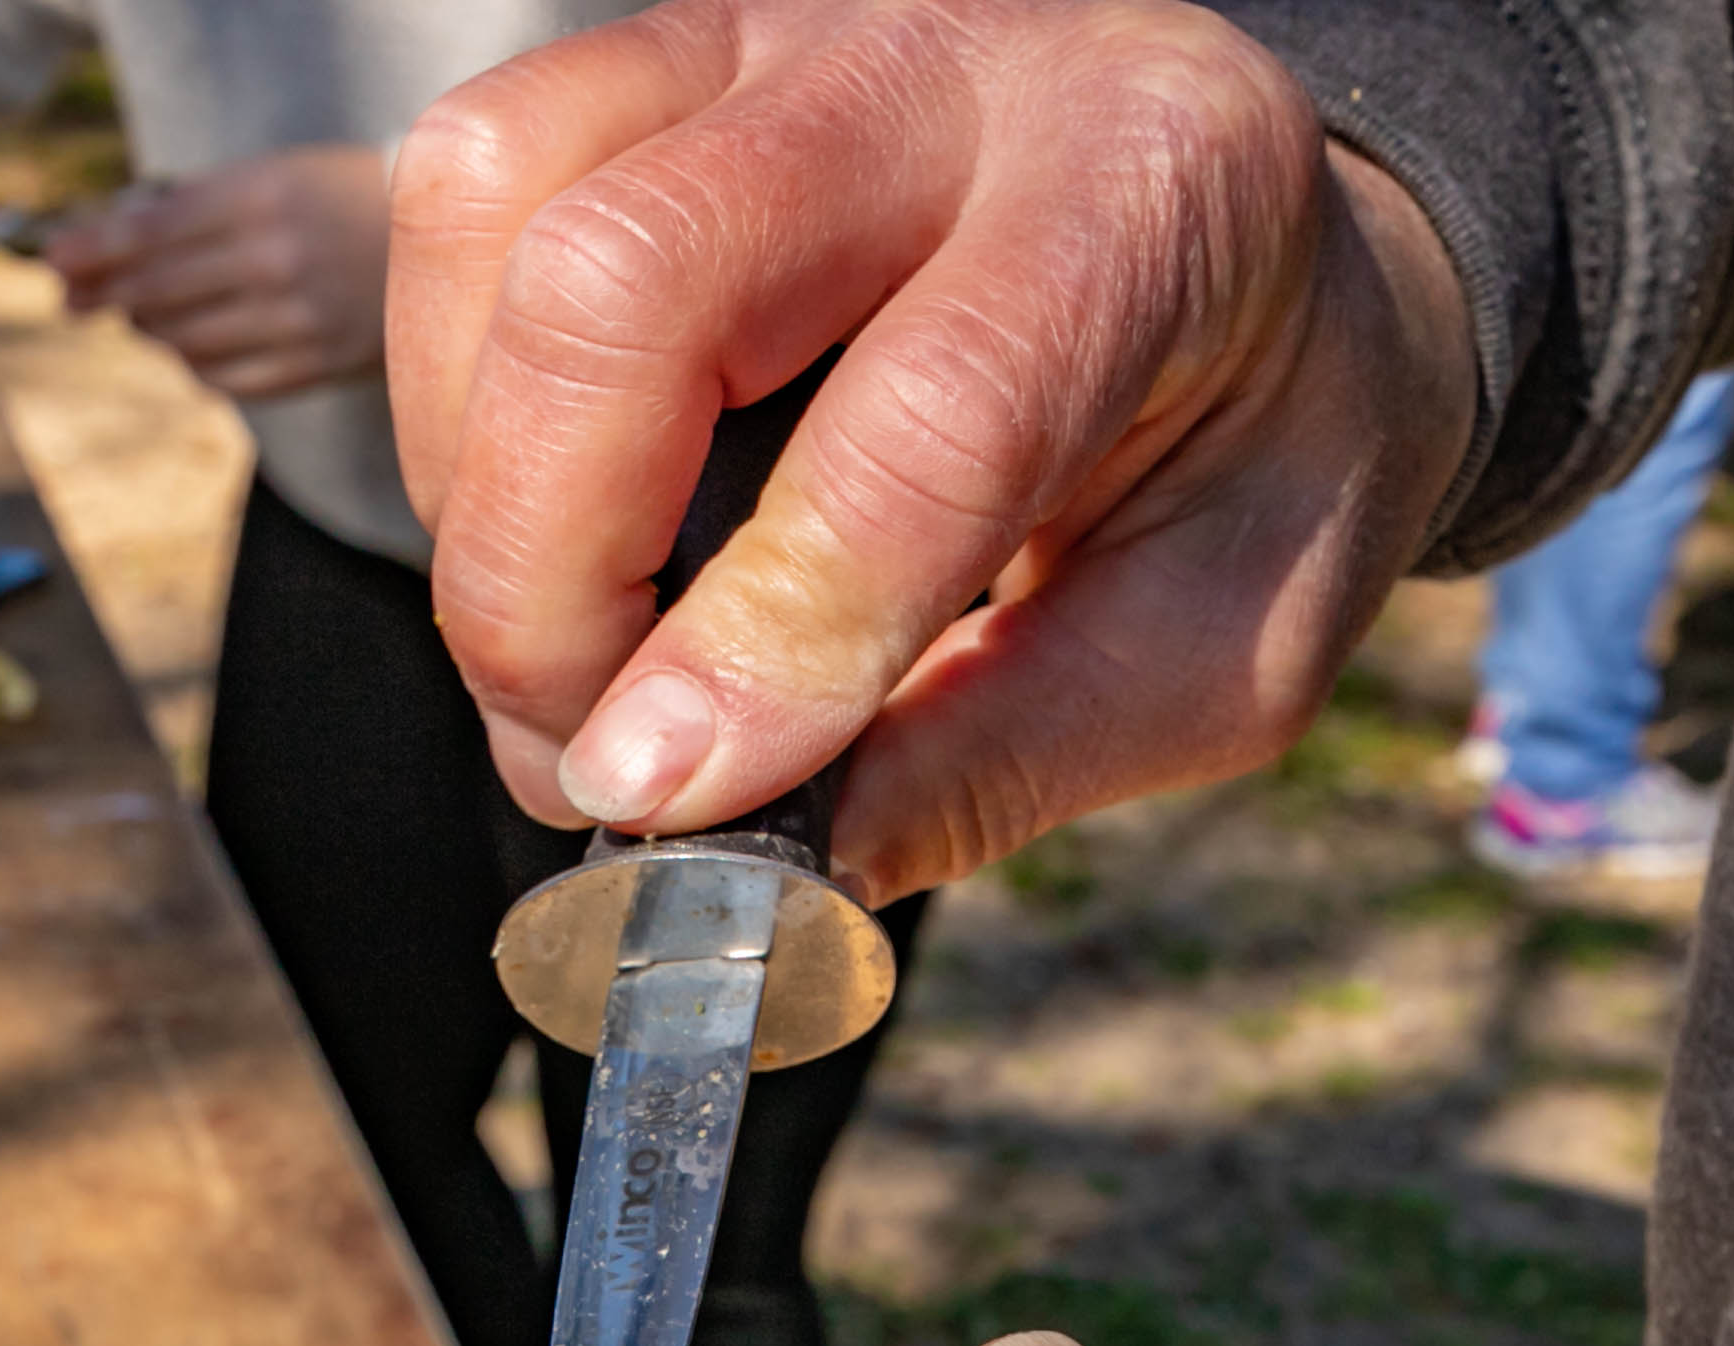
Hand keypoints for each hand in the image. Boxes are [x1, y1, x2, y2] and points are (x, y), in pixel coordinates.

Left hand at [50, 146, 395, 402]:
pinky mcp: (314, 365)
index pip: (149, 233)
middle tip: (82, 299)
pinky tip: (194, 346)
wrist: (449, 241)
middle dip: (107, 296)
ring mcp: (296, 320)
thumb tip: (98, 251)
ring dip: (152, 329)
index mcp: (260, 200)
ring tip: (150, 314)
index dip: (92, 251)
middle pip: (156, 291)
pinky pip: (223, 380)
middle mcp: (275, 262)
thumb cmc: (338, 199)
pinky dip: (195, 364)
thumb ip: (189, 209)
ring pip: (183, 341)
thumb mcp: (269, 177)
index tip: (54, 263)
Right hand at [386, 0, 1477, 897]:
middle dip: (548, 570)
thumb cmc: (1253, 454)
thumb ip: (996, 761)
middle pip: (638, 269)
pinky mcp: (658, 59)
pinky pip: (468, 195)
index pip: (928, 406)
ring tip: (573, 661)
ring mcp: (776, 31)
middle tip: (591, 766)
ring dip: (479, 486)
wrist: (1273, 256)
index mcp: (1153, 193)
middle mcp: (951, 60)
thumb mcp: (1218, 654)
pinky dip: (461, 403)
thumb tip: (744, 874)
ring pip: (501, 203)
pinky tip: (561, 529)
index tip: (657, 800)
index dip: (765, 629)